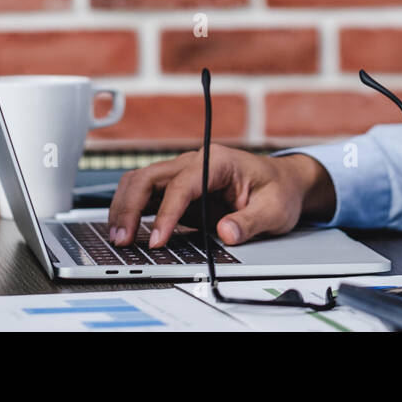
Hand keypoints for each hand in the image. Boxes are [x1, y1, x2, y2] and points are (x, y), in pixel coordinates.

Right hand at [106, 147, 334, 248]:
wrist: (283, 183)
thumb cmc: (278, 190)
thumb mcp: (275, 209)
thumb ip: (251, 221)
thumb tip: (226, 233)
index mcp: (218, 161)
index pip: (182, 184)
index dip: (166, 213)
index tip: (157, 239)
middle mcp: (195, 162)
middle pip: (149, 176)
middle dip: (130, 206)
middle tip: (122, 239)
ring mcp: (184, 174)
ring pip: (140, 182)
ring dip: (124, 207)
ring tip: (117, 237)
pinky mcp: (179, 189)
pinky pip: (146, 194)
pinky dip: (131, 210)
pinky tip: (126, 230)